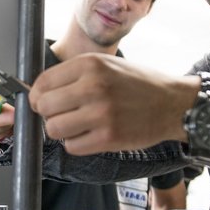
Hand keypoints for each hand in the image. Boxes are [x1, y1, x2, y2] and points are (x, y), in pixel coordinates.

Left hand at [29, 53, 199, 154]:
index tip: (41, 101)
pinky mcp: (108, 138)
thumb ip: (74, 74)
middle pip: (43, 107)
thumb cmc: (138, 83)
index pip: (42, 83)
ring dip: (61, 130)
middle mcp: (93, 87)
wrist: (173, 104)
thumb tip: (38, 91)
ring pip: (54, 129)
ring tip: (76, 125)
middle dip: (47, 113)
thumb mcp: (107, 63)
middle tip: (60, 114)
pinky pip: (72, 146)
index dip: (36, 95)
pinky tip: (90, 134)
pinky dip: (76, 143)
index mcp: (91, 64)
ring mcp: (101, 114)